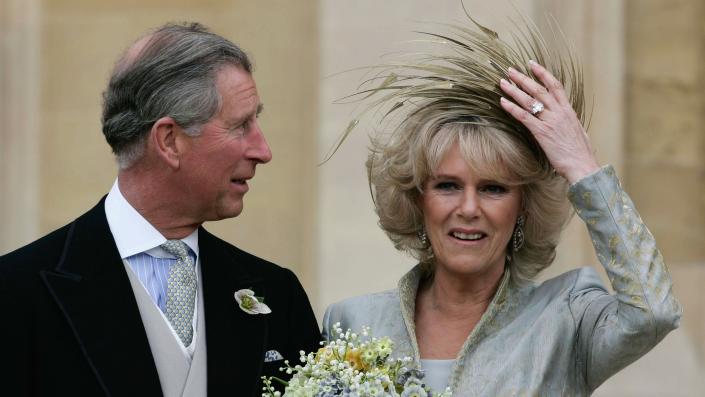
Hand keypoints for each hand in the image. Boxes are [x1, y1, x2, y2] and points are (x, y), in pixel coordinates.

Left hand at [499, 61, 598, 183]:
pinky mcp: (542, 132)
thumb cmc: (580, 152)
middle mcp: (559, 112)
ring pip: (529, 100)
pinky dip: (512, 108)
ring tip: (502, 82)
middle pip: (538, 89)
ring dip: (514, 90)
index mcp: (568, 110)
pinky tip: (502, 102)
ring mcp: (550, 121)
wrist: (582, 165)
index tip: (532, 64)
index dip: (543, 73)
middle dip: (523, 78)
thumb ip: (568, 121)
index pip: (555, 85)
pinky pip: (524, 116)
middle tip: (510, 70)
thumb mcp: (577, 131)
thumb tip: (565, 118)